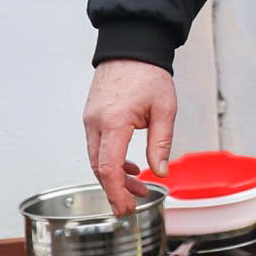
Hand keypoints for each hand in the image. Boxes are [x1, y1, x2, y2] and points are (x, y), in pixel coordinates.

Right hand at [83, 59, 176, 213]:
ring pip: (97, 158)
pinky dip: (111, 160)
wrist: (130, 48)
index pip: (108, 168)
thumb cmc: (148, 75)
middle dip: (117, 189)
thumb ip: (161, 143)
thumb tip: (161, 172)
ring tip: (139, 185)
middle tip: (134, 204)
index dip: (116, 192)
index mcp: (114, 123)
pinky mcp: (92, 117)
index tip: (126, 208)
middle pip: (99, 168)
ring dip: (115, 176)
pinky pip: (98, 146)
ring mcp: (90, 120)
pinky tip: (130, 166)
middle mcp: (96, 123)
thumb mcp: (165, 110)